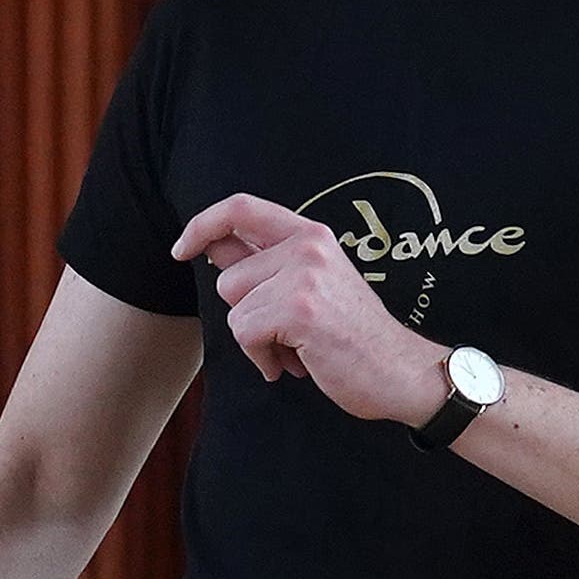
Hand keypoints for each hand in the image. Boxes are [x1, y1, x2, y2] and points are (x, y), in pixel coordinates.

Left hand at [168, 196, 440, 429]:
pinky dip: (263, 358)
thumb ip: (262, 264)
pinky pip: (245, 334)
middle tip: (287, 333)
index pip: (241, 208)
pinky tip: (295, 363)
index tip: (181, 249)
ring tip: (296, 346)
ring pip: (234, 310)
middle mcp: (309, 246)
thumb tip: (210, 244)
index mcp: (310, 235)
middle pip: (228, 278)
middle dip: (247, 315)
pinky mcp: (300, 309)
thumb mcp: (307, 287)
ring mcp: (305, 275)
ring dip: (257, 341)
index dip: (202, 225)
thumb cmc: (349, 335)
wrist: (398, 370)